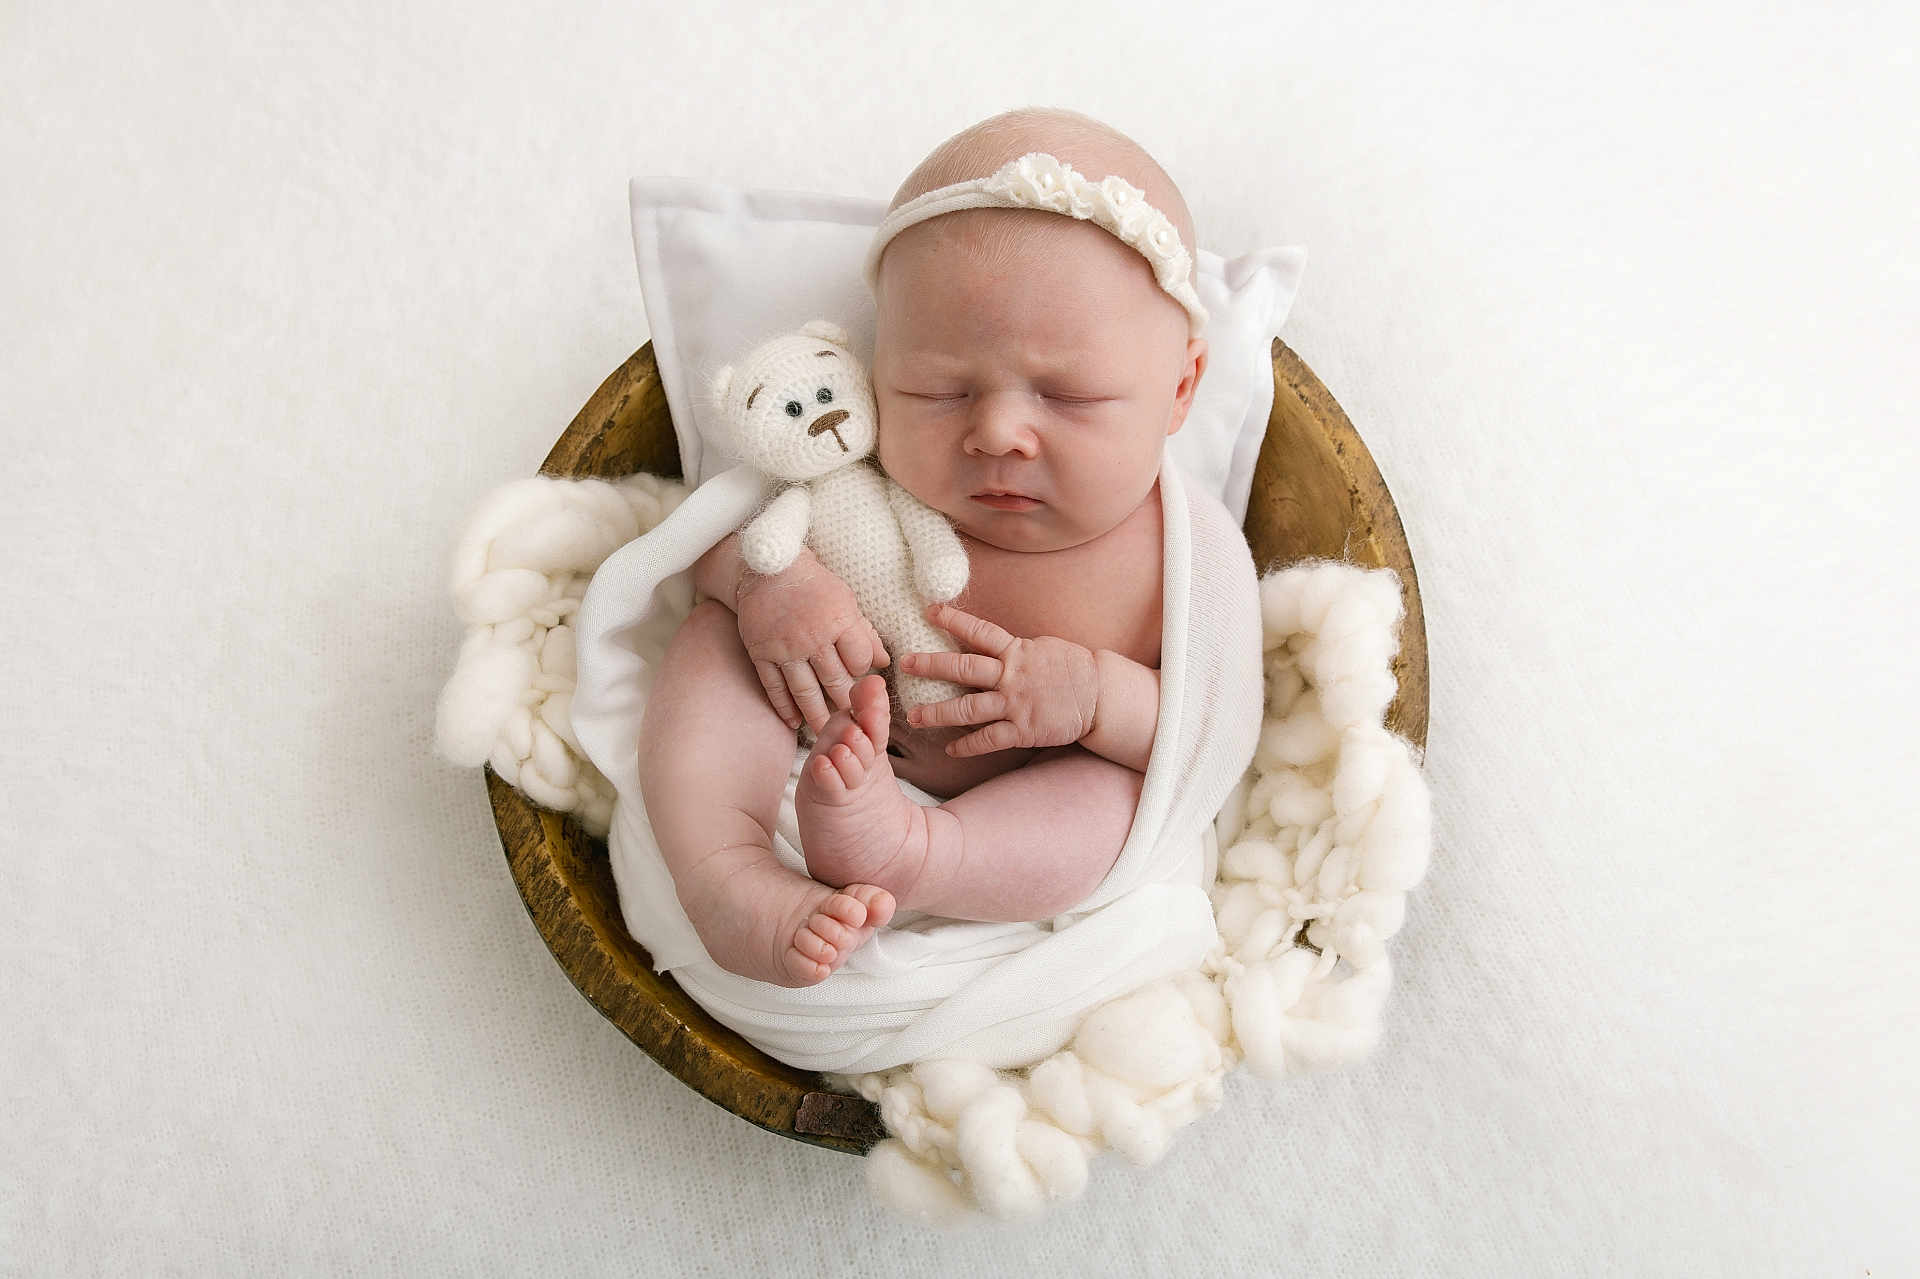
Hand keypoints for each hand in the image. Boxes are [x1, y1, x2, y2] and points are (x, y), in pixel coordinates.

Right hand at [735, 550, 889, 731]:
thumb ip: (865, 633)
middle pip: (834, 681)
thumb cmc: (814, 585)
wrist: (768, 568)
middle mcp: (813, 637)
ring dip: (816, 715)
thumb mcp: (846, 601)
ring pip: (805, 691)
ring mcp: (785, 647)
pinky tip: (793, 721)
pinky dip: (784, 707)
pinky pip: (774, 686)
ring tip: (825, 731)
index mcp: (839, 620)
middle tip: (850, 722)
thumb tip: (884, 662)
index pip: (859, 661)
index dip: (862, 673)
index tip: (859, 678)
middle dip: (844, 704)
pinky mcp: (762, 653)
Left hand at [898, 603, 1096, 756]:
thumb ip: (1015, 649)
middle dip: (931, 665)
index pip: (979, 631)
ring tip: (914, 716)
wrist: (1101, 696)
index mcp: (1017, 651)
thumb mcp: (1043, 647)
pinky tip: (950, 749)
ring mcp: (1015, 704)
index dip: (953, 619)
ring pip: (968, 708)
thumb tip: (989, 644)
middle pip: (963, 669)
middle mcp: (1011, 676)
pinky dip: (967, 746)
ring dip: (937, 713)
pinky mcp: (1023, 730)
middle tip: (905, 663)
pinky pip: (989, 739)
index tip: (929, 611)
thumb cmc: (1072, 669)